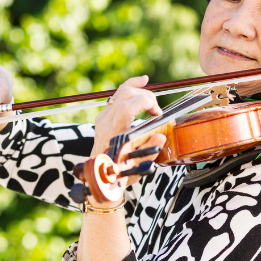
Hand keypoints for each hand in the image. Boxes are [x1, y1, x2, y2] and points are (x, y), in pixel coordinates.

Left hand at [87, 75, 164, 206]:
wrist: (99, 178)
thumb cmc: (119, 173)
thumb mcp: (137, 167)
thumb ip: (149, 151)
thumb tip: (161, 135)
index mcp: (113, 133)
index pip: (127, 106)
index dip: (145, 102)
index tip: (158, 113)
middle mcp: (105, 122)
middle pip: (125, 94)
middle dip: (146, 96)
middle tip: (157, 111)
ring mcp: (102, 118)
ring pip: (121, 92)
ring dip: (139, 90)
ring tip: (153, 96)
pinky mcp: (103, 117)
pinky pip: (117, 96)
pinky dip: (130, 88)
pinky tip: (142, 82)